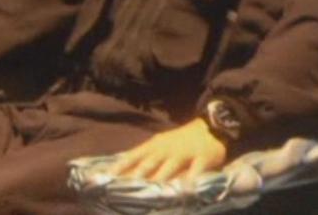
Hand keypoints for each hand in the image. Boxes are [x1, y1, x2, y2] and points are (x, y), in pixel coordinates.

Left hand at [108, 118, 226, 182]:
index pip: (133, 156)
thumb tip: (124, 174)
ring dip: (160, 177)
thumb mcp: (160, 145)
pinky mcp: (202, 157)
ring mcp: (184, 153)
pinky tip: (187, 189)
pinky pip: (196, 169)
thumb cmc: (180, 141)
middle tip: (123, 188)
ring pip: (170, 167)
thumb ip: (144, 159)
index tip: (106, 177)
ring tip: (151, 190)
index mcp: (154, 146)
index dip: (120, 167)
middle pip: (148, 163)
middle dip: (136, 175)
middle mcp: (166, 149)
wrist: (211, 126)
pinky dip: (191, 178)